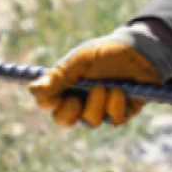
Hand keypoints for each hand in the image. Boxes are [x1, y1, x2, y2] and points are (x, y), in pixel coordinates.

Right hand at [29, 24, 171, 128]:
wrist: (139, 50)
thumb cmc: (106, 53)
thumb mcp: (80, 61)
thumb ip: (59, 76)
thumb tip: (32, 89)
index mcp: (67, 87)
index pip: (49, 104)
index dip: (50, 103)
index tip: (58, 96)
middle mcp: (81, 101)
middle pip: (65, 120)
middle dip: (71, 111)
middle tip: (77, 98)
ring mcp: (101, 109)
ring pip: (90, 121)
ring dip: (98, 102)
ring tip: (107, 85)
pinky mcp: (121, 112)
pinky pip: (113, 119)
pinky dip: (116, 103)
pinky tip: (121, 90)